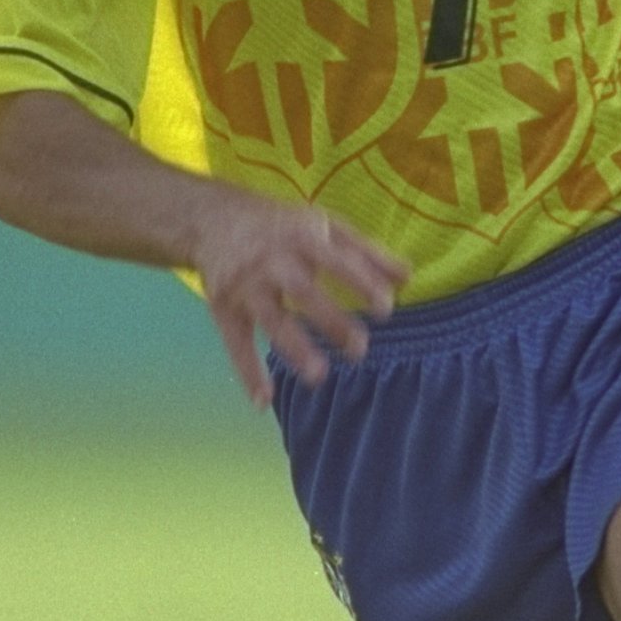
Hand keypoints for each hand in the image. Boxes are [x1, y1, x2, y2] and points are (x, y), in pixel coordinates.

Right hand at [191, 187, 409, 404]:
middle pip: (303, 292)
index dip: (361, 282)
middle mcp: (272, 261)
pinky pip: (235, 342)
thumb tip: (409, 277)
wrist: (211, 219)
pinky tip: (264, 401)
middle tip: (359, 350)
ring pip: (271, 320)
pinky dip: (247, 372)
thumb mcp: (324, 227)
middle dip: (331, 320)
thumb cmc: (282, 227)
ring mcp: (245, 286)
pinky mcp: (223, 308)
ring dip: (293, 348)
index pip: (336, 260)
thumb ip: (367, 252)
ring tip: (318, 376)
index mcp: (302, 237)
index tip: (386, 309)